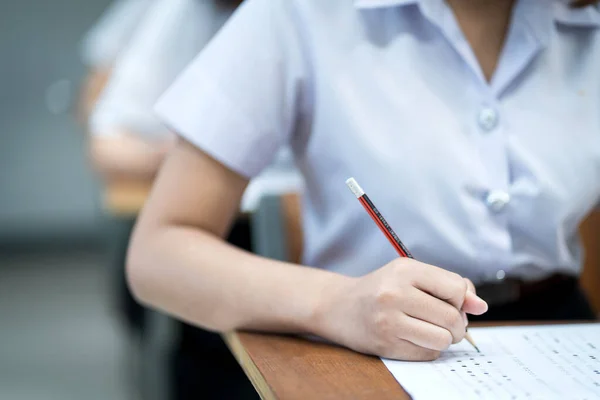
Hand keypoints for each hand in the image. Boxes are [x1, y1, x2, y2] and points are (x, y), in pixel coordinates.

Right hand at [314, 258, 487, 360]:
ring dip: (444, 338)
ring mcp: (388, 321)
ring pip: (442, 339)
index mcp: (405, 269)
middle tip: (444, 320)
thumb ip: (449, 285)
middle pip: (451, 317)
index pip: (455, 288)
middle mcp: (395, 293)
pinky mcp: (386, 344)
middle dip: (457, 324)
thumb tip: (480, 306)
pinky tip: (415, 337)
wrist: (340, 306)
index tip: (451, 302)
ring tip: (431, 329)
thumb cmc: (382, 288)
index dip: (461, 299)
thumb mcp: (411, 274)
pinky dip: (429, 348)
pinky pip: (428, 354)